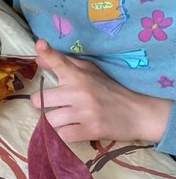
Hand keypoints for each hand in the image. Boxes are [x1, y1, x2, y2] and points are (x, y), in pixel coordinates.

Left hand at [30, 39, 170, 143]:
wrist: (139, 113)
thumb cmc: (112, 90)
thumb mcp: (92, 72)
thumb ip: (65, 65)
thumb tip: (38, 58)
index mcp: (80, 75)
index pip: (60, 62)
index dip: (48, 53)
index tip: (40, 44)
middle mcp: (80, 92)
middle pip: (40, 99)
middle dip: (43, 104)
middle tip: (55, 105)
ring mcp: (85, 112)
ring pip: (49, 119)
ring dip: (55, 122)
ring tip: (66, 119)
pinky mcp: (91, 130)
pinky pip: (63, 135)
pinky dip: (66, 134)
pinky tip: (74, 129)